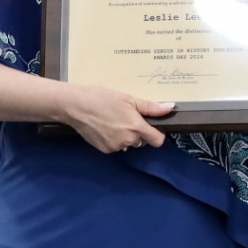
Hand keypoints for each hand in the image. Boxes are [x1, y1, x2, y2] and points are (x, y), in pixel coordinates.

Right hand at [58, 83, 172, 153]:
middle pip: (141, 140)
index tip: (153, 126)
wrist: (76, 106)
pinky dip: (114, 139)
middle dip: (137, 131)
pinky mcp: (104, 150)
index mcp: (135, 127)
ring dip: (125, 135)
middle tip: (126, 116)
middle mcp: (127, 140)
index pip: (157, 140)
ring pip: (128, 143)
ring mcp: (115, 147)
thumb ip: (151, 107)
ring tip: (113, 120)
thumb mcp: (129, 98)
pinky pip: (116, 146)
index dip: (157, 134)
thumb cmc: (103, 98)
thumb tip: (170, 107)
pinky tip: (105, 127)